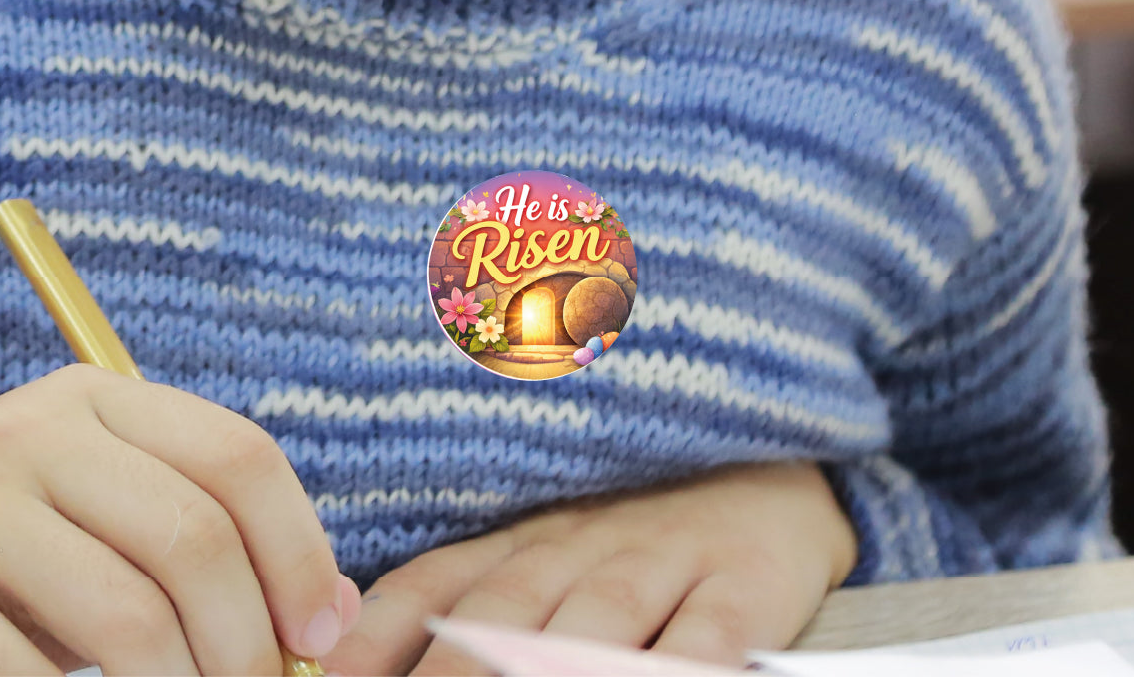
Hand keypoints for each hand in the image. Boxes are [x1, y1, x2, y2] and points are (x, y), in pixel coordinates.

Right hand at [0, 363, 361, 674]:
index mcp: (102, 399)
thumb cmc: (34, 554)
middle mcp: (37, 433)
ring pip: (131, 615)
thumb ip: (222, 542)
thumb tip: (334, 612)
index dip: (300, 551)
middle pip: (197, 536)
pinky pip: (35, 676)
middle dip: (248, 639)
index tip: (322, 633)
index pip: (241, 456)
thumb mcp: (122, 518)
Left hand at [322, 461, 857, 675]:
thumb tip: (362, 655)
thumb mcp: (551, 557)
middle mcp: (581, 546)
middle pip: (501, 617)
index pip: (434, 585)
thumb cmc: (639, 538)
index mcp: (525, 540)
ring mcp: (662, 558)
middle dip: (450, 673)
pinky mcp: (743, 581)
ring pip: (592, 625)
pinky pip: (706, 634)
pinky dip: (675, 666)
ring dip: (542, 674)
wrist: (771, 477)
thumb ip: (472, 605)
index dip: (378, 639)